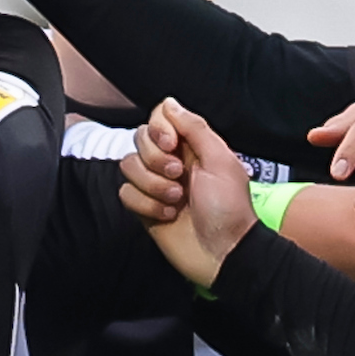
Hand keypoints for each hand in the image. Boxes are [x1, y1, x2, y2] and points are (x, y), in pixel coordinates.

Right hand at [120, 98, 256, 288]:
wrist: (223, 252)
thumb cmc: (228, 208)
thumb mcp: (220, 160)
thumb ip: (194, 128)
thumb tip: (169, 103)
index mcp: (191, 145)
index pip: (159, 117)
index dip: (160, 128)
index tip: (173, 144)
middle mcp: (171, 161)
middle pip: (140, 139)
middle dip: (156, 159)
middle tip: (179, 177)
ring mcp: (156, 185)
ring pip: (128, 166)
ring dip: (152, 185)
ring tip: (176, 201)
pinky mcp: (145, 208)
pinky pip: (126, 194)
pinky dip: (145, 205)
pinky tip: (167, 216)